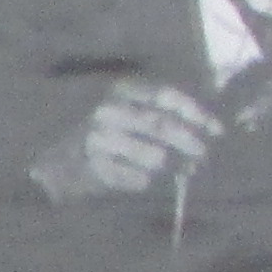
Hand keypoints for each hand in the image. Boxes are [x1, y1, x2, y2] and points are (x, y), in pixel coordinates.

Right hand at [29, 77, 217, 204]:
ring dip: (173, 166)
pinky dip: (147, 181)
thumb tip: (206, 128)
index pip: (165, 96)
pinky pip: (136, 178)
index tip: (217, 129)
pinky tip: (147, 181)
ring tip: (183, 171)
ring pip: (153, 156)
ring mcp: (99, 139)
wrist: (54, 163)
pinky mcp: (94, 167)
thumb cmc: (100, 135)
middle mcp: (108, 111)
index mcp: (119, 90)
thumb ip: (159, 113)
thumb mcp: (126, 112)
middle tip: (205, 155)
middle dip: (190, 142)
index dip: (195, 113)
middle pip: (162, 126)